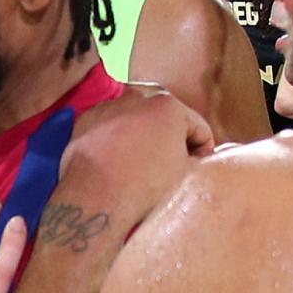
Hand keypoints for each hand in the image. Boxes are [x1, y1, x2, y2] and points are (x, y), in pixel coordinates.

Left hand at [60, 86, 212, 227]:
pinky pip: (111, 126)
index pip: (198, 127)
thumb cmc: (144, 185)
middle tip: (172, 163)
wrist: (96, 196)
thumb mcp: (184, 173)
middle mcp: (138, 97)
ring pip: (136, 119)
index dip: (204, 150)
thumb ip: (194, 158)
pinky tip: (116, 160)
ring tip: (141, 162)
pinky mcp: (87, 118)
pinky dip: (116, 138)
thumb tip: (191, 157)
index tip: (199, 166)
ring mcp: (110, 106)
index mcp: (169, 105)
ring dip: (142, 135)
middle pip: (166, 117)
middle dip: (172, 137)